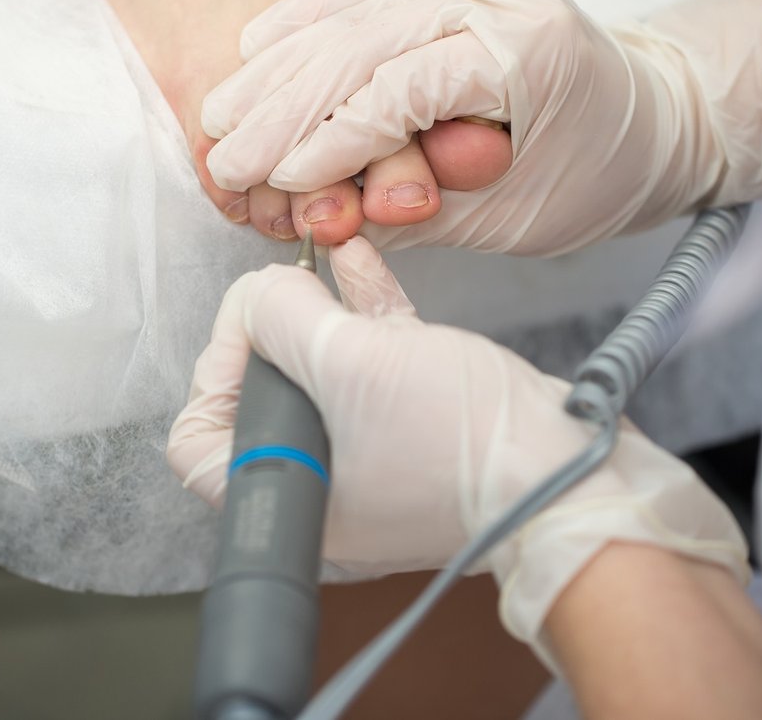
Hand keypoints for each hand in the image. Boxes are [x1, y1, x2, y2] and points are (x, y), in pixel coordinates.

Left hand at [167, 238, 746, 645]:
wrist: (565, 472)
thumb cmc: (456, 441)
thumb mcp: (347, 361)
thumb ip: (281, 316)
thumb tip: (259, 291)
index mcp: (289, 501)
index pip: (196, 440)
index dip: (213, 370)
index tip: (253, 323)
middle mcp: (321, 486)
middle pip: (259, 396)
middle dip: (274, 328)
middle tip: (290, 290)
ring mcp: (372, 456)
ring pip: (322, 373)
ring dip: (319, 310)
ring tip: (319, 261)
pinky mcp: (419, 426)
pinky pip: (373, 366)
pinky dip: (364, 316)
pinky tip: (359, 262)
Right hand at [202, 0, 761, 255]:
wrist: (659, 111)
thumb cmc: (598, 173)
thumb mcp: (518, 217)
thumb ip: (422, 213)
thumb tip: (326, 215)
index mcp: (526, 50)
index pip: (405, 88)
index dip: (334, 140)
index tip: (280, 184)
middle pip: (364, 42)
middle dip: (284, 107)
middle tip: (224, 159)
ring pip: (354, 12)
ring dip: (279, 66)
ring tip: (218, 116)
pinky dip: (308, 18)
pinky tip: (256, 45)